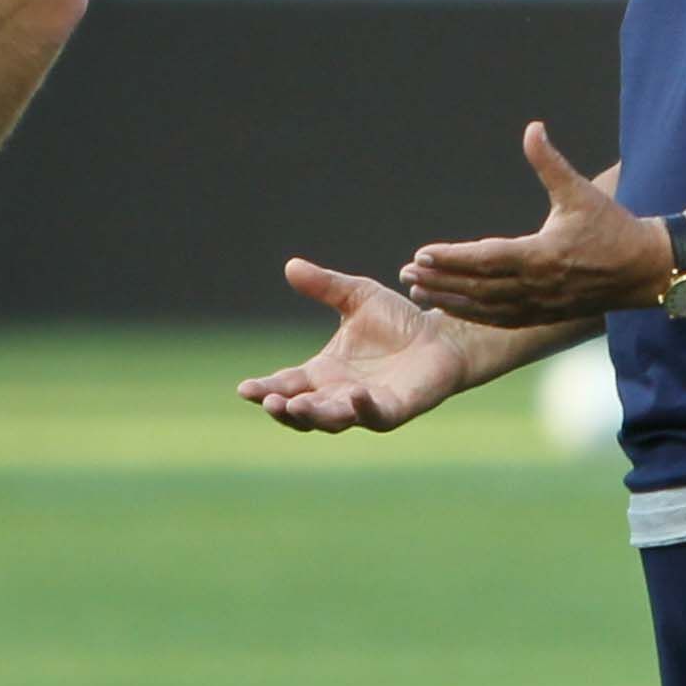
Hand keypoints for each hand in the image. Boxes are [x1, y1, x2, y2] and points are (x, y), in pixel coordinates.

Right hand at [236, 261, 474, 433]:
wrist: (442, 334)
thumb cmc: (397, 321)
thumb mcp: (357, 296)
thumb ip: (325, 286)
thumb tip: (291, 265)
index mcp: (323, 372)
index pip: (287, 384)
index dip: (265, 388)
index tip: (244, 388)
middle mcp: (339, 394)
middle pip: (303, 410)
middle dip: (284, 409)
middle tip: (268, 401)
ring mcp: (365, 405)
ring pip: (333, 420)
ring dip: (314, 415)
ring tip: (296, 405)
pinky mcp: (394, 409)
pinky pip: (376, 416)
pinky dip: (363, 409)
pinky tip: (353, 396)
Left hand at [400, 125, 663, 329]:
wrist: (646, 270)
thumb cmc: (614, 227)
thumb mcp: (581, 192)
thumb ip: (550, 162)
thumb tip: (532, 128)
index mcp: (542, 255)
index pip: (486, 258)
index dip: (452, 258)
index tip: (422, 254)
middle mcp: (537, 286)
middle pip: (477, 287)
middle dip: (440, 280)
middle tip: (407, 273)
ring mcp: (540, 306)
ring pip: (485, 308)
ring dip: (450, 299)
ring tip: (420, 290)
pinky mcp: (545, 316)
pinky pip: (500, 320)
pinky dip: (473, 315)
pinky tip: (453, 307)